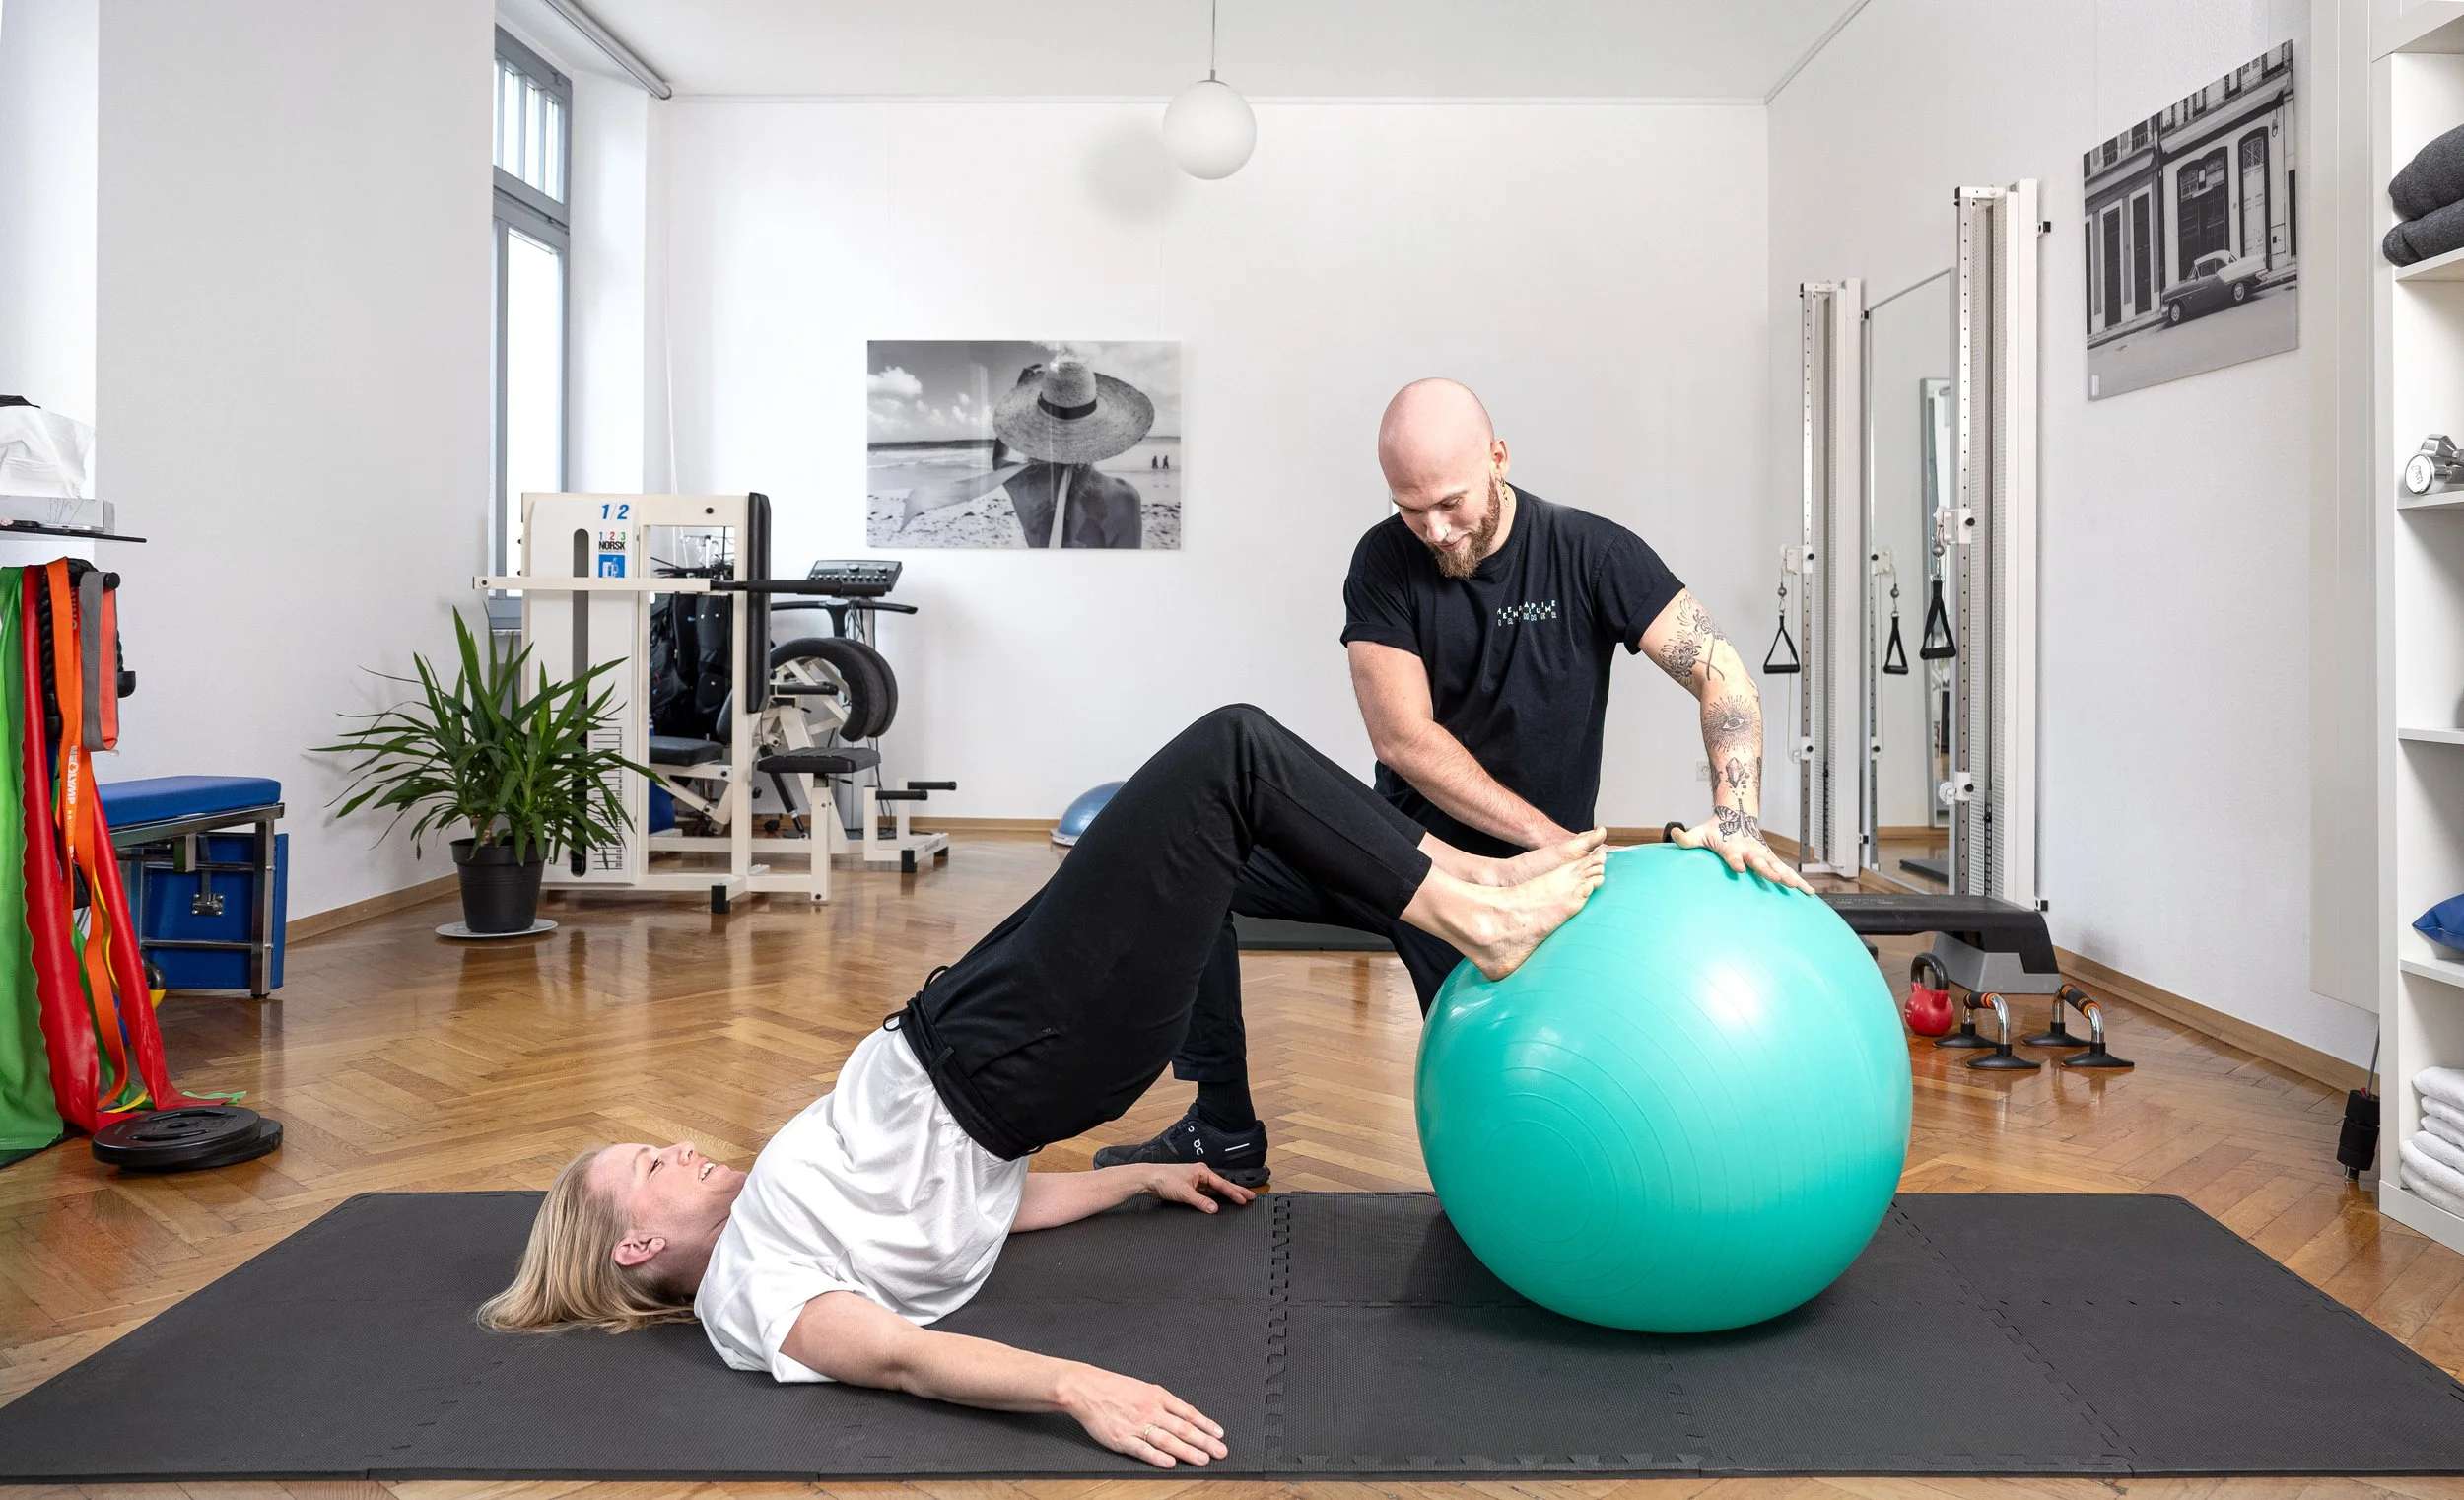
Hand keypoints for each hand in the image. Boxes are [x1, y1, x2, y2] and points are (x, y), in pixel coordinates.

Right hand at [1056, 1364, 1228, 1467]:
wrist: (1086, 1388)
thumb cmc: (1114, 1388)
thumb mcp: (1143, 1388)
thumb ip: (1163, 1402)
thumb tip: (1185, 1415)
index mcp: (1157, 1396)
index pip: (1187, 1412)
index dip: (1205, 1424)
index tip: (1219, 1434)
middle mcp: (1150, 1410)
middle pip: (1182, 1428)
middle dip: (1204, 1441)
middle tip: (1220, 1451)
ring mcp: (1136, 1425)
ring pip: (1167, 1440)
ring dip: (1188, 1451)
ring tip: (1203, 1459)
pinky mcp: (1122, 1438)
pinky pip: (1143, 1449)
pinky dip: (1158, 1457)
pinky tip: (1171, 1463)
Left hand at [1144, 1163, 1255, 1212]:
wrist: (1148, 1179)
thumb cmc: (1163, 1179)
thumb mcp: (1184, 1193)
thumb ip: (1201, 1202)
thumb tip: (1214, 1209)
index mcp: (1202, 1171)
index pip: (1222, 1184)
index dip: (1235, 1192)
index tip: (1246, 1199)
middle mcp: (1200, 1175)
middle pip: (1221, 1186)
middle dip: (1235, 1192)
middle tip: (1250, 1198)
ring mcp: (1194, 1181)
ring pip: (1213, 1191)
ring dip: (1224, 1196)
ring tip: (1238, 1201)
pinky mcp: (1188, 1188)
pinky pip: (1205, 1195)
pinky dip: (1212, 1200)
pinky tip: (1217, 1204)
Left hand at [1671, 814, 1816, 894]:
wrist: (1736, 815)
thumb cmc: (1715, 829)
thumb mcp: (1698, 833)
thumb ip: (1686, 838)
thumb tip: (1673, 833)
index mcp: (1731, 846)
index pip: (1732, 855)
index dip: (1735, 861)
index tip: (1739, 869)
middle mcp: (1750, 850)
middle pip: (1760, 861)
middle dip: (1768, 870)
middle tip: (1776, 879)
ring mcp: (1763, 854)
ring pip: (1778, 867)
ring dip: (1789, 877)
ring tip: (1801, 888)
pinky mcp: (1771, 859)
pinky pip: (1786, 872)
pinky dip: (1799, 881)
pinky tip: (1809, 893)